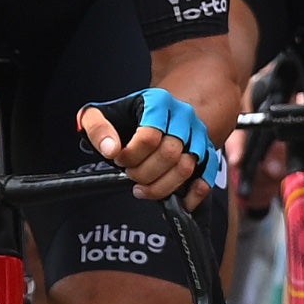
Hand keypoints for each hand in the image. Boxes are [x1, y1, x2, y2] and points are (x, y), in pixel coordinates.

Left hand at [79, 88, 223, 206]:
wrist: (151, 113)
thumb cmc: (125, 117)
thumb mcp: (99, 114)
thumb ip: (97, 128)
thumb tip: (111, 149)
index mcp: (159, 103)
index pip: (150, 136)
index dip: (130, 155)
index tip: (118, 158)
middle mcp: (183, 117)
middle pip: (170, 153)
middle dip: (144, 172)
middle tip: (130, 173)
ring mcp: (198, 135)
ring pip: (187, 167)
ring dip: (162, 185)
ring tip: (144, 188)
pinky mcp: (207, 152)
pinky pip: (207, 176)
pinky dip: (194, 193)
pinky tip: (179, 201)